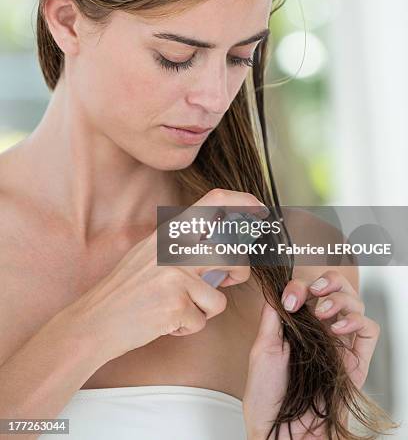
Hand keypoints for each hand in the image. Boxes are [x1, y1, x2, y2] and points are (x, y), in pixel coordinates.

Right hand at [65, 188, 266, 361]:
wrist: (95, 320)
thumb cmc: (126, 290)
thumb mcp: (151, 253)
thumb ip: (184, 246)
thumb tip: (224, 246)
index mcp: (169, 232)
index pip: (214, 202)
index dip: (242, 203)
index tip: (260, 210)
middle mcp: (174, 248)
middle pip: (232, 252)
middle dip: (240, 271)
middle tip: (230, 280)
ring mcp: (175, 275)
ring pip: (219, 295)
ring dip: (205, 309)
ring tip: (181, 307)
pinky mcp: (176, 304)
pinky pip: (202, 320)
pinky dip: (188, 327)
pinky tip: (167, 322)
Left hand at [242, 270, 379, 438]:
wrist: (280, 433)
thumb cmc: (267, 397)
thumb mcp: (262, 349)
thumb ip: (273, 318)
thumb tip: (276, 289)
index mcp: (299, 327)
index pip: (309, 291)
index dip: (301, 285)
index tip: (290, 297)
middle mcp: (321, 332)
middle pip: (338, 290)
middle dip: (329, 281)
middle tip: (316, 290)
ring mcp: (339, 346)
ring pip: (355, 305)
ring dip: (341, 299)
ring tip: (323, 312)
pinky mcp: (355, 363)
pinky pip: (369, 331)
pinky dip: (358, 321)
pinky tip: (338, 328)